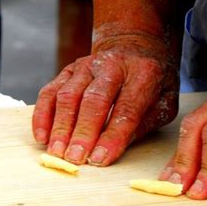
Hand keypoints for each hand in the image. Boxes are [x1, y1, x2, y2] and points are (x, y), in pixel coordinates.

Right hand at [32, 36, 178, 165]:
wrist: (135, 45)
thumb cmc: (151, 83)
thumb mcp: (164, 103)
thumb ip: (142, 124)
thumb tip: (113, 148)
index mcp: (144, 74)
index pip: (126, 109)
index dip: (112, 136)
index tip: (99, 159)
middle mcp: (112, 65)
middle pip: (93, 101)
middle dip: (82, 132)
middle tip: (74, 158)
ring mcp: (87, 65)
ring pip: (68, 96)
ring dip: (61, 127)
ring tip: (57, 152)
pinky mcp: (68, 70)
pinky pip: (50, 92)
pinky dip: (43, 116)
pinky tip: (42, 137)